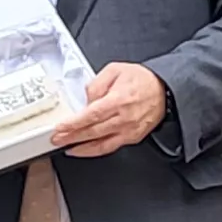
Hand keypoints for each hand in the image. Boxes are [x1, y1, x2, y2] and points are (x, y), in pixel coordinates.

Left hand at [49, 63, 168, 157]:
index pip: (91, 115)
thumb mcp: (115, 70)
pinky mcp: (133, 137)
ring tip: (67, 148)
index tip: (60, 128)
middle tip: (57, 139)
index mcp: (118, 100)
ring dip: (81, 148)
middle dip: (72, 137)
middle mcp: (124, 118)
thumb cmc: (142, 80)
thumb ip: (97, 84)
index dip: (73, 124)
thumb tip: (86, 100)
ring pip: (101, 144)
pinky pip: (111, 147)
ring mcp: (129, 130)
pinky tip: (85, 149)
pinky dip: (96, 151)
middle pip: (92, 132)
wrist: (164, 89)